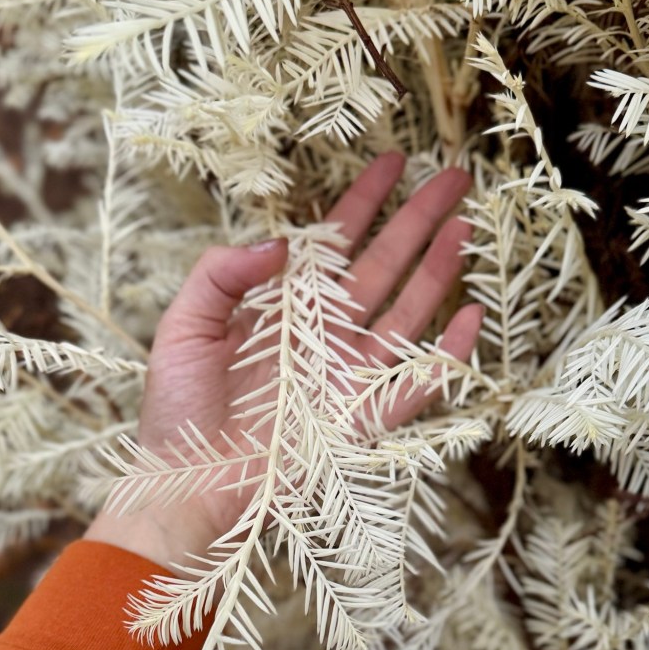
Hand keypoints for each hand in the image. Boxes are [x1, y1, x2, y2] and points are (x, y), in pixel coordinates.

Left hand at [85, 153, 481, 567]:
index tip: (395, 161)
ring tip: (466, 228)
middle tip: (455, 179)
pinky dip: (448, 354)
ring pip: (405, 312)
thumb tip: (281, 239)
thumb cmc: (176, 410)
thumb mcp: (184, 326)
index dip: (363, 200)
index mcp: (283, 306)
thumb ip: (221, 274)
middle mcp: (322, 333)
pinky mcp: (362, 419)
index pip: (333, 242)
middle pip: (382, 265)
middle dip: (417, 220)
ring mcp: (347, 374)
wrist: (184, 488)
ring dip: (437, 270)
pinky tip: (472, 318)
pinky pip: (416, 383)